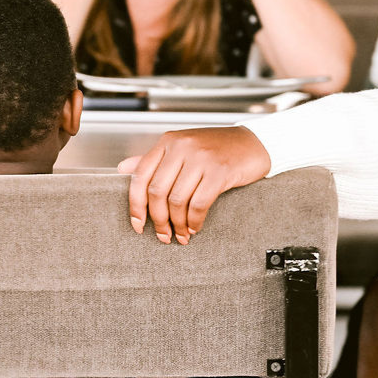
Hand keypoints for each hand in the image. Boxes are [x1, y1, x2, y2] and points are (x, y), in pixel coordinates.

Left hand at [118, 127, 272, 243]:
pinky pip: (199, 204)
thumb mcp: (182, 148)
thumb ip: (153, 160)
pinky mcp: (219, 171)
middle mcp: (181, 147)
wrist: (253, 143)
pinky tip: (195, 227)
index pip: (140, 176)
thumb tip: (123, 168)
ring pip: (177, 200)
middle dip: (158, 220)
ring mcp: (200, 158)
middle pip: (157, 192)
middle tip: (163, 235)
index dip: (136, 205)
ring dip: (178, 224)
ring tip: (181, 234)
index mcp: (168, 142)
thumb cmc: (217, 149)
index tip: (138, 225)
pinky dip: (194, 221)